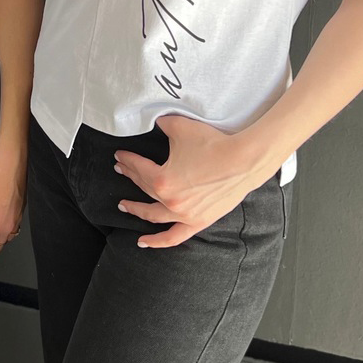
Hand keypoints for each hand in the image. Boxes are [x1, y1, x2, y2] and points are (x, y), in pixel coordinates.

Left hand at [114, 114, 260, 248]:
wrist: (243, 160)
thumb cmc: (213, 144)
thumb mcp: (179, 127)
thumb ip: (160, 124)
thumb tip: (152, 120)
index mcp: (162, 179)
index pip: (138, 168)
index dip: (127, 160)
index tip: (119, 155)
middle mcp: (170, 200)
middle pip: (144, 187)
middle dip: (130, 176)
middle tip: (121, 169)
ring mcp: (184, 214)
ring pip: (153, 216)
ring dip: (136, 210)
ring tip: (123, 205)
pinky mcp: (198, 221)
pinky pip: (174, 237)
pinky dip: (159, 241)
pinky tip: (144, 242)